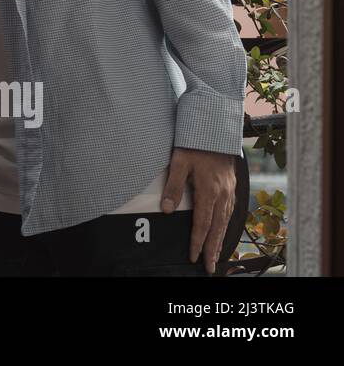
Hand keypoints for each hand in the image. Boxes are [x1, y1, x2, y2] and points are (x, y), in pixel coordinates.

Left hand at [162, 147, 236, 273]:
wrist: (215, 131)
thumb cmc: (195, 145)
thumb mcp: (179, 163)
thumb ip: (173, 187)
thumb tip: (165, 210)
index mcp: (209, 191)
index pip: (202, 224)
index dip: (197, 242)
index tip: (192, 256)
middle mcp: (222, 194)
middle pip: (217, 228)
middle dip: (212, 249)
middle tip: (210, 267)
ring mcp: (229, 191)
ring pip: (225, 221)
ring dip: (220, 240)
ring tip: (216, 255)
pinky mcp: (231, 187)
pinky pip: (230, 212)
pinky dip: (226, 225)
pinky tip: (222, 231)